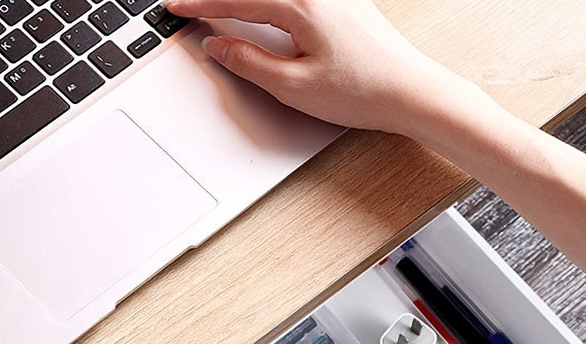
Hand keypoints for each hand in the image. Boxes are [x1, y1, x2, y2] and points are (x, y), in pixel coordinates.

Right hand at [165, 0, 448, 134]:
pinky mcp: (343, 2)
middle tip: (189, 2)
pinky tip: (259, 8)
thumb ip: (249, 63)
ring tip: (219, 7)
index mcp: (300, 5)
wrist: (410, 92)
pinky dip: (267, 0)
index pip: (235, 2)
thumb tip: (217, 46)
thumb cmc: (361, 91)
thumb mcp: (293, 86)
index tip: (174, 6)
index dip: (200, 6)